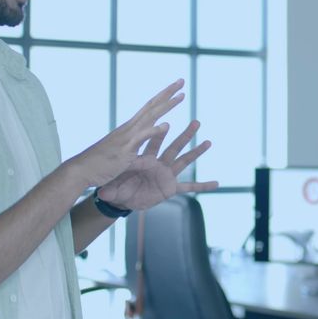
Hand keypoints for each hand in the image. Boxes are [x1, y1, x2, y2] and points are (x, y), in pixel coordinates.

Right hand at [65, 79, 185, 189]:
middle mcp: (128, 129)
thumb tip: (151, 159)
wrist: (80, 171)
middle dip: (167, 93)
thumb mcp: (124, 160)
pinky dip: (153, 131)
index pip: (148, 109)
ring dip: (166, 106)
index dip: (162, 98)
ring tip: (181, 96)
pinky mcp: (124, 150)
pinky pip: (141, 138)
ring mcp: (126, 138)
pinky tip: (167, 125)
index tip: (175, 88)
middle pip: (151, 107)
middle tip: (181, 81)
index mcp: (128, 130)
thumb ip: (139, 158)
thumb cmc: (100, 166)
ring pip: (149, 117)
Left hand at [98, 119, 218, 210]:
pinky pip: (189, 187)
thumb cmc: (117, 185)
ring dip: (196, 152)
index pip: (152, 143)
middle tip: (196, 122)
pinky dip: (202, 185)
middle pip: (174, 146)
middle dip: (185, 135)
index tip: (165, 123)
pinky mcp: (170, 188)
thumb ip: (111, 191)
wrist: (121, 196)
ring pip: (184, 161)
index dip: (158, 134)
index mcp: (145, 159)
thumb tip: (101, 194)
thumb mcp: (114, 189)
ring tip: (209, 142)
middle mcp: (159, 164)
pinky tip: (216, 183)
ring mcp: (166, 175)